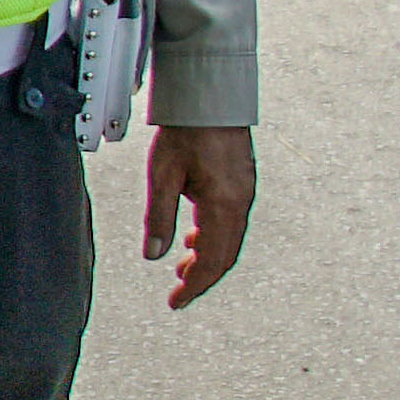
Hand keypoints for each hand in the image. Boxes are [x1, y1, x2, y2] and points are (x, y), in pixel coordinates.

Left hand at [145, 125, 255, 308]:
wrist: (210, 97)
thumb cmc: (186, 130)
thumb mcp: (162, 176)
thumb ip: (159, 218)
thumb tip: (154, 255)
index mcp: (223, 205)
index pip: (211, 260)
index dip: (194, 286)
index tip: (177, 302)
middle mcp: (240, 202)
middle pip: (224, 255)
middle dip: (201, 277)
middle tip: (179, 293)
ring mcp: (244, 192)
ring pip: (229, 239)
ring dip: (207, 258)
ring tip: (182, 269)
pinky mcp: (242, 182)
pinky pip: (231, 221)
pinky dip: (213, 237)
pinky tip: (194, 237)